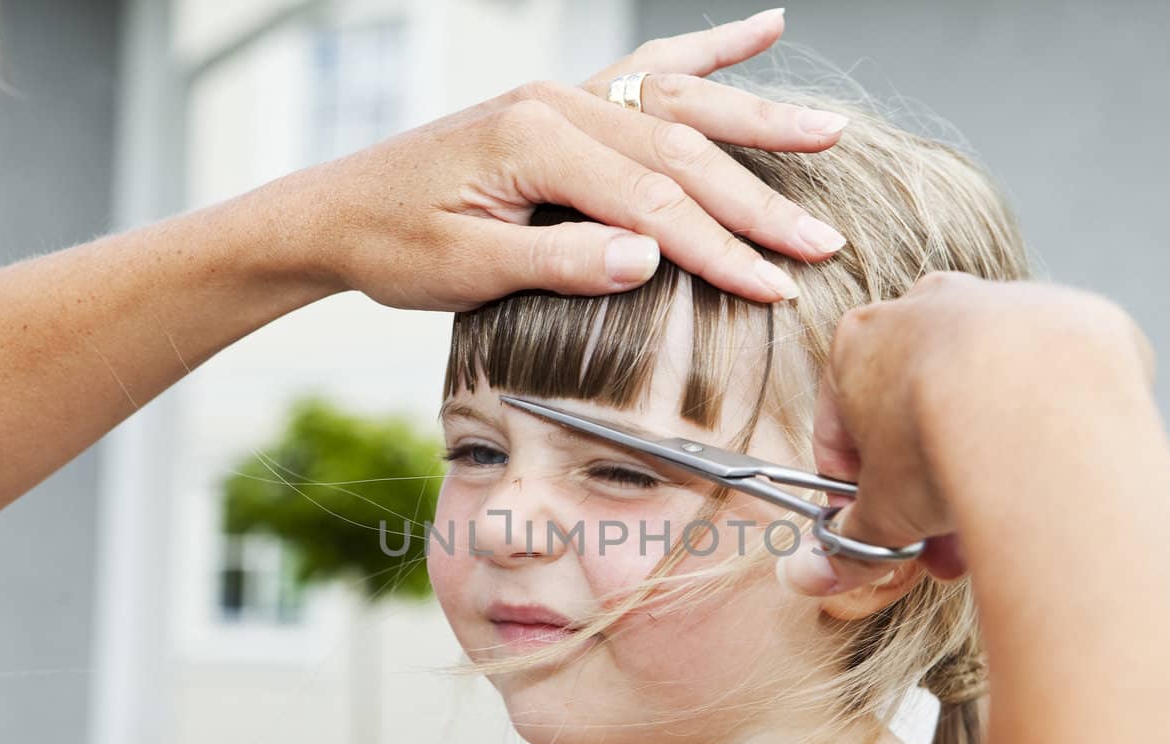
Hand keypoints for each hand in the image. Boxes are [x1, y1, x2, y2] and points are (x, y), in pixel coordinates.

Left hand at [289, 9, 851, 310]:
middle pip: (679, 150)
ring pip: (679, 104)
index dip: (719, 250)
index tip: (776, 288)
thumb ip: (557, 262)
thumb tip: (648, 258)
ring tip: (830, 133)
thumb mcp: (466, 269)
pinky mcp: (564, 100)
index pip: (650, 200)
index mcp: (533, 141)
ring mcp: (564, 93)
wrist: (340, 210)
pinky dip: (710, 48)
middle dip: (757, 202)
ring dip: (757, 122)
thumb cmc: (396, 246)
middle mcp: (557, 102)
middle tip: (824, 242)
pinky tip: (765, 29)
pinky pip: (648, 67)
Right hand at [779, 273, 1154, 595]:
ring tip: (999, 520)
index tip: (879, 525)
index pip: (842, 426)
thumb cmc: (940, 439)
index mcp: (859, 340)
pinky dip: (1039, 428)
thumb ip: (852, 540)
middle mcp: (926, 308)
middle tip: (943, 540)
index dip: (857, 490)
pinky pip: (1043, 383)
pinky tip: (1045, 476)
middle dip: (927, 485)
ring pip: (981, 397)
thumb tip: (822, 571)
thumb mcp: (882, 512)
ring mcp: (998, 304)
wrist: (1039, 402)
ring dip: (981, 459)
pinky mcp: (1064, 317)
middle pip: (916, 409)